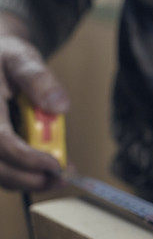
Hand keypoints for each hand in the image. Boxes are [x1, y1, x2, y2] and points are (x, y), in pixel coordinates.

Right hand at [0, 12, 67, 190]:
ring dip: (29, 181)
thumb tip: (60, 106)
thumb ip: (37, 78)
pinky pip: (2, 171)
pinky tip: (46, 170)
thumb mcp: (21, 58)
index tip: (55, 164)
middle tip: (61, 177)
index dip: (26, 157)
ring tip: (59, 176)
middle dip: (30, 178)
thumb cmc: (6, 58)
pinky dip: (24, 175)